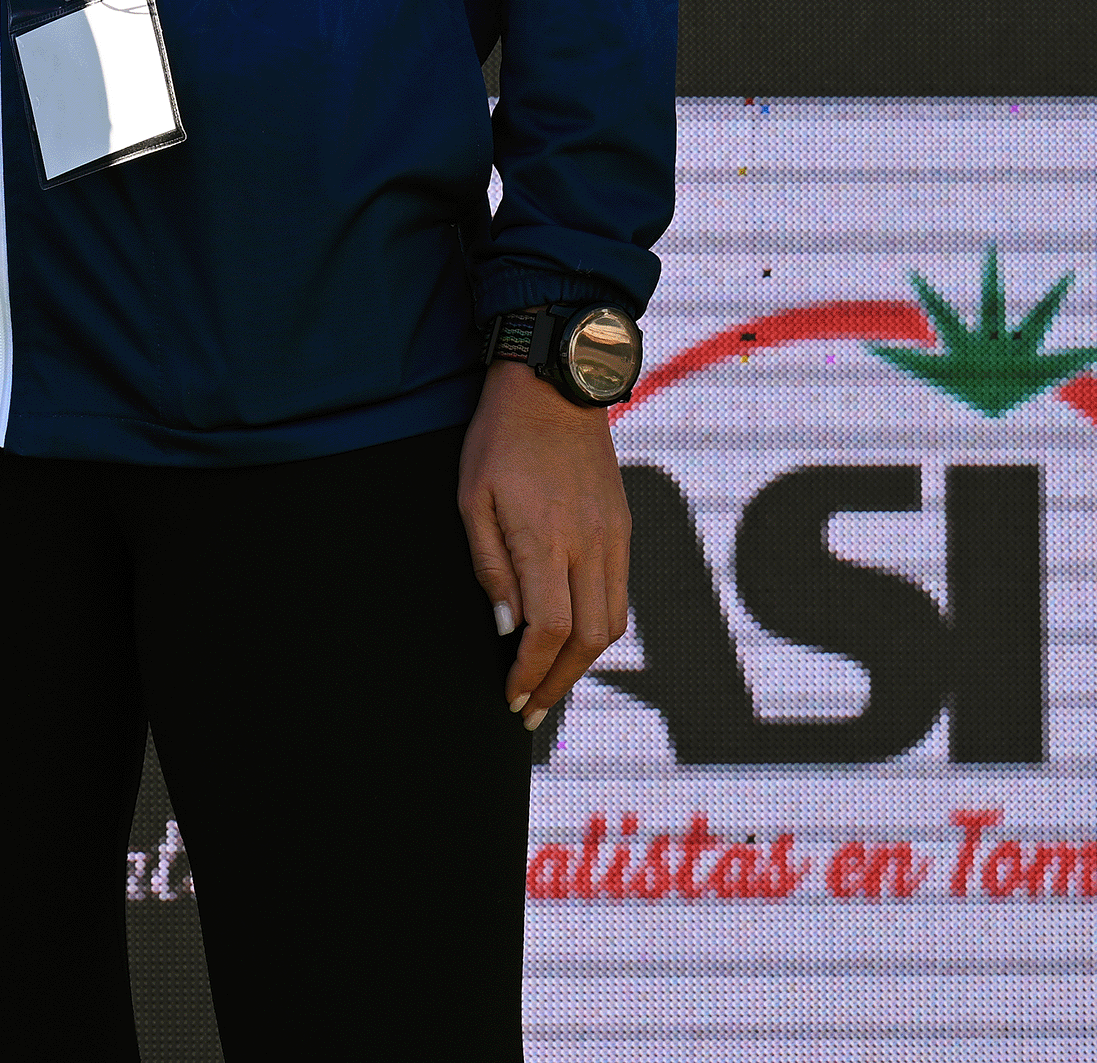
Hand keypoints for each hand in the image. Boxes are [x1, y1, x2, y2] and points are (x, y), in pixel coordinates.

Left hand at [460, 358, 630, 732]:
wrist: (557, 388)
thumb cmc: (501, 439)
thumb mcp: (472, 497)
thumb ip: (490, 566)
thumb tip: (506, 627)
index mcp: (546, 539)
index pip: (549, 630)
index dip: (532, 673)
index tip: (512, 696)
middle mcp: (590, 545)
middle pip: (588, 640)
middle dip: (558, 683)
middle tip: (531, 709)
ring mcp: (614, 538)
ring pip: (612, 625)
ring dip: (583, 664)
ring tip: (550, 683)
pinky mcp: (624, 530)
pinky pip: (621, 596)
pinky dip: (601, 631)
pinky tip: (575, 640)